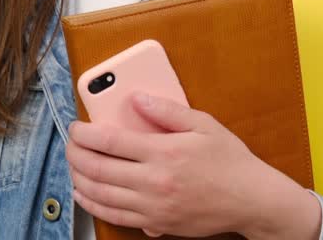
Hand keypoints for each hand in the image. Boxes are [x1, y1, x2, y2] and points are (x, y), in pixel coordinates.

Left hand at [66, 94, 319, 238]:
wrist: (252, 201)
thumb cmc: (230, 161)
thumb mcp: (204, 125)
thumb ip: (167, 110)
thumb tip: (136, 97)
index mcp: (164, 152)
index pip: (109, 141)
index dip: (84, 134)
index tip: (75, 127)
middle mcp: (154, 181)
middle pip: (98, 169)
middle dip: (75, 155)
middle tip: (70, 144)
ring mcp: (153, 206)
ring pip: (101, 195)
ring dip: (79, 179)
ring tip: (73, 166)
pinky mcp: (156, 224)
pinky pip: (114, 217)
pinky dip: (93, 205)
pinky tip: (84, 194)